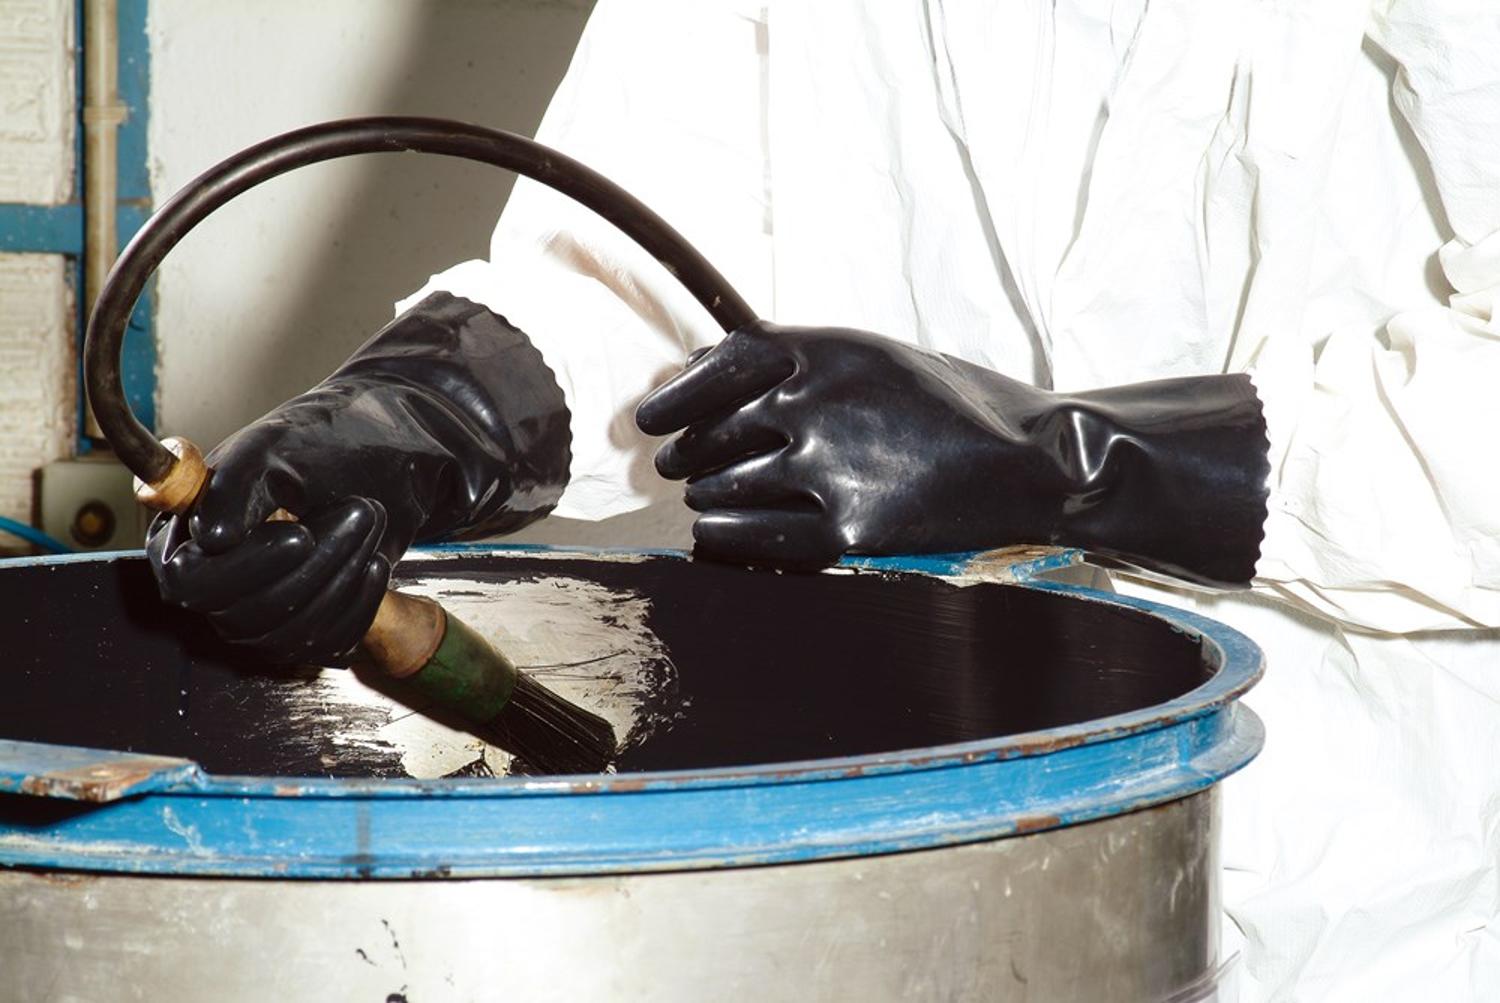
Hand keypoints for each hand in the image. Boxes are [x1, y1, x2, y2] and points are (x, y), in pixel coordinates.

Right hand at [147, 293, 569, 663]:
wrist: (380, 456)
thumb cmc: (320, 441)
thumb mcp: (273, 448)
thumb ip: (232, 485)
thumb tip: (209, 536)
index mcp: (185, 535)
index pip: (191, 582)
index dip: (246, 567)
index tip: (300, 534)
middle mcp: (212, 584)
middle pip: (245, 615)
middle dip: (314, 566)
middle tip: (360, 510)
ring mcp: (257, 614)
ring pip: (292, 632)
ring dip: (343, 576)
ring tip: (371, 519)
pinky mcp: (303, 631)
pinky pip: (328, 642)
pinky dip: (360, 604)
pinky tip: (376, 563)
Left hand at [636, 320, 1268, 586]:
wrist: (1039, 462)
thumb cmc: (957, 407)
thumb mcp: (880, 359)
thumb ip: (800, 362)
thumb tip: (703, 372)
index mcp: (829, 347)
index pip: (722, 363)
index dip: (676, 394)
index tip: (650, 418)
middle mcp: (819, 398)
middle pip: (714, 430)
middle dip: (688, 453)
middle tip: (678, 467)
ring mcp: (831, 465)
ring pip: (725, 486)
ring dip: (707, 495)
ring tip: (706, 501)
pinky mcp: (849, 529)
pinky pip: (754, 537)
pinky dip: (724, 535)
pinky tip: (717, 533)